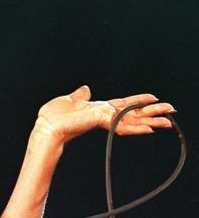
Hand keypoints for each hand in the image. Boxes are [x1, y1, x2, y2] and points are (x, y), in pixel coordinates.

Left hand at [34, 85, 175, 145]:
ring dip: (151, 120)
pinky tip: (149, 129)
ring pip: (132, 120)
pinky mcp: (100, 122)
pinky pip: (121, 126)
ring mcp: (104, 120)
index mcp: (99, 108)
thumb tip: (86, 88)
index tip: (154, 97)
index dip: (139, 100)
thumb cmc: (54, 116)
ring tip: (168, 122)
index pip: (124, 104)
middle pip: (133, 113)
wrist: (46, 126)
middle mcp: (104, 115)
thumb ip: (81, 96)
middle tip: (172, 110)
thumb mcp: (69, 100)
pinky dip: (135, 128)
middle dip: (152, 112)